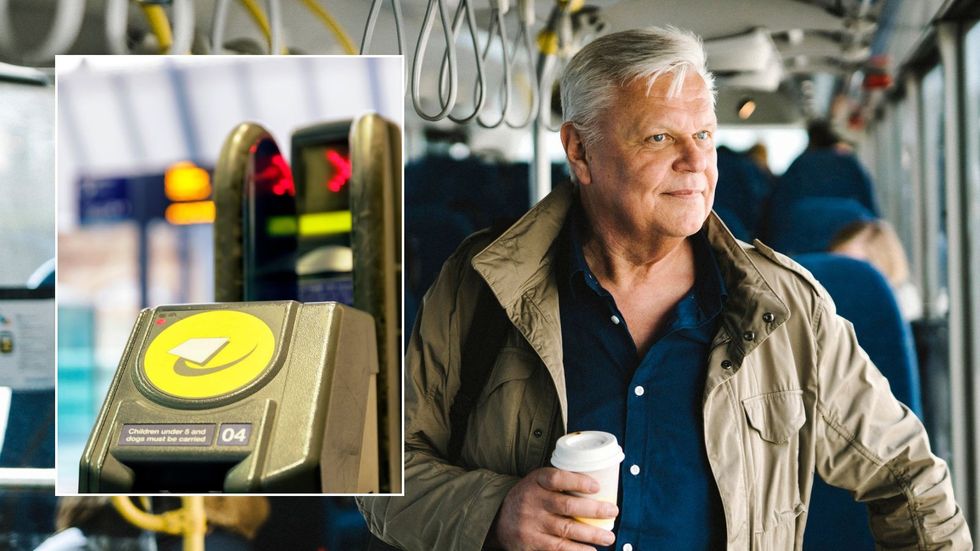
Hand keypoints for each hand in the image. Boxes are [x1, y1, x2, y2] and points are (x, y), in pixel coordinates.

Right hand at [491, 467, 617, 549]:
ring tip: (608, 537)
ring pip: (565, 530)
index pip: (556, 478)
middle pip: (566, 506)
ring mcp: (530, 524)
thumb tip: (598, 485)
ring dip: (590, 535)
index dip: (577, 482)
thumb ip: (560, 481)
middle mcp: (532, 502)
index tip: (597, 487)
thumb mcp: (537, 482)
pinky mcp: (530, 543)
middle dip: (594, 510)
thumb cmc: (529, 497)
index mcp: (535, 482)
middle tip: (613, 511)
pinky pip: (557, 549)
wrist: (498, 519)